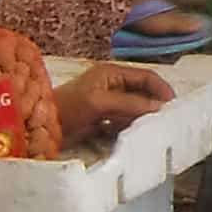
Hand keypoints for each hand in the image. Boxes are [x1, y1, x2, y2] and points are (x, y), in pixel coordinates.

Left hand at [56, 61, 175, 143]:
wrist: (38, 127)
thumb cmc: (66, 107)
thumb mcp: (100, 102)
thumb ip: (130, 103)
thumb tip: (158, 108)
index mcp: (111, 73)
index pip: (146, 77)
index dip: (161, 89)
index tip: (173, 105)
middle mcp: (111, 86)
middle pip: (142, 94)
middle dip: (154, 105)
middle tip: (167, 120)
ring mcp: (106, 104)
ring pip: (134, 110)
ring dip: (143, 119)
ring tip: (155, 130)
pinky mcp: (101, 121)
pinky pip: (123, 124)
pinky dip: (131, 129)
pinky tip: (136, 138)